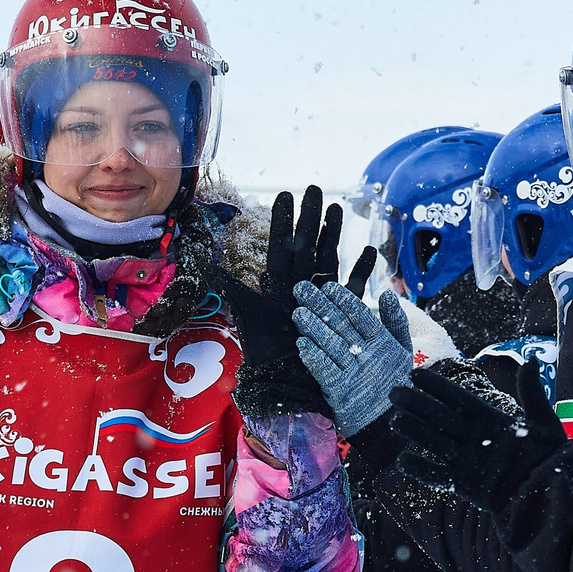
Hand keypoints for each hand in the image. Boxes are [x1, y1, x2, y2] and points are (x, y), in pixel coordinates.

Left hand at [217, 186, 340, 416]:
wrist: (285, 382)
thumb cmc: (265, 353)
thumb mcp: (247, 315)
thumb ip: (231, 288)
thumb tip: (204, 264)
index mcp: (276, 285)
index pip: (280, 246)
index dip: (282, 221)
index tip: (284, 195)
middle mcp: (298, 287)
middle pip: (305, 245)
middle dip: (310, 217)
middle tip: (314, 188)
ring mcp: (319, 298)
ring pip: (327, 258)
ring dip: (333, 234)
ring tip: (337, 208)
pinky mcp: (337, 313)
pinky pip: (350, 288)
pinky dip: (360, 270)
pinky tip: (368, 251)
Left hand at [292, 281, 412, 433]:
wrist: (388, 425)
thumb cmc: (394, 383)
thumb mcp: (404, 351)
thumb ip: (396, 322)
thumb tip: (388, 295)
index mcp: (384, 344)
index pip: (362, 317)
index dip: (344, 301)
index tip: (328, 287)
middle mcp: (369, 357)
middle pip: (342, 327)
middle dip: (320, 306)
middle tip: (301, 289)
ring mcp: (354, 375)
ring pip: (331, 346)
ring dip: (313, 328)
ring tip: (298, 312)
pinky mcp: (340, 393)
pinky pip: (324, 372)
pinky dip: (313, 357)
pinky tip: (302, 344)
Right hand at [387, 365, 569, 511]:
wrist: (550, 496)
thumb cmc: (550, 458)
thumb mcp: (544, 423)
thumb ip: (533, 394)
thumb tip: (531, 360)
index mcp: (490, 420)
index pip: (458, 399)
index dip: (437, 387)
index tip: (415, 374)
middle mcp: (474, 437)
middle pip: (439, 417)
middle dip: (417, 405)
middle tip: (394, 393)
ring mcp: (467, 461)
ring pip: (434, 442)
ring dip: (414, 432)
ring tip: (395, 420)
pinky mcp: (464, 484)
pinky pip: (437, 476)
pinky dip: (420, 470)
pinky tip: (402, 460)